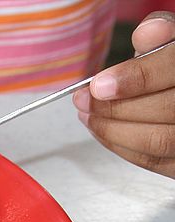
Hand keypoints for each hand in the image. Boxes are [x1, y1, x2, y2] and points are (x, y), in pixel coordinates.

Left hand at [72, 12, 174, 178]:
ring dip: (111, 129)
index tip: (100, 84)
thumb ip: (160, 37)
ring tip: (87, 114)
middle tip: (84, 99)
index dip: (137, 78)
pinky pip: (152, 161)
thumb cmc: (174, 68)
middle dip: (115, 107)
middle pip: (165, 110)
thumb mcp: (173, 44)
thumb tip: (147, 33)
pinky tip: (101, 129)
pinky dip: (119, 146)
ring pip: (157, 141)